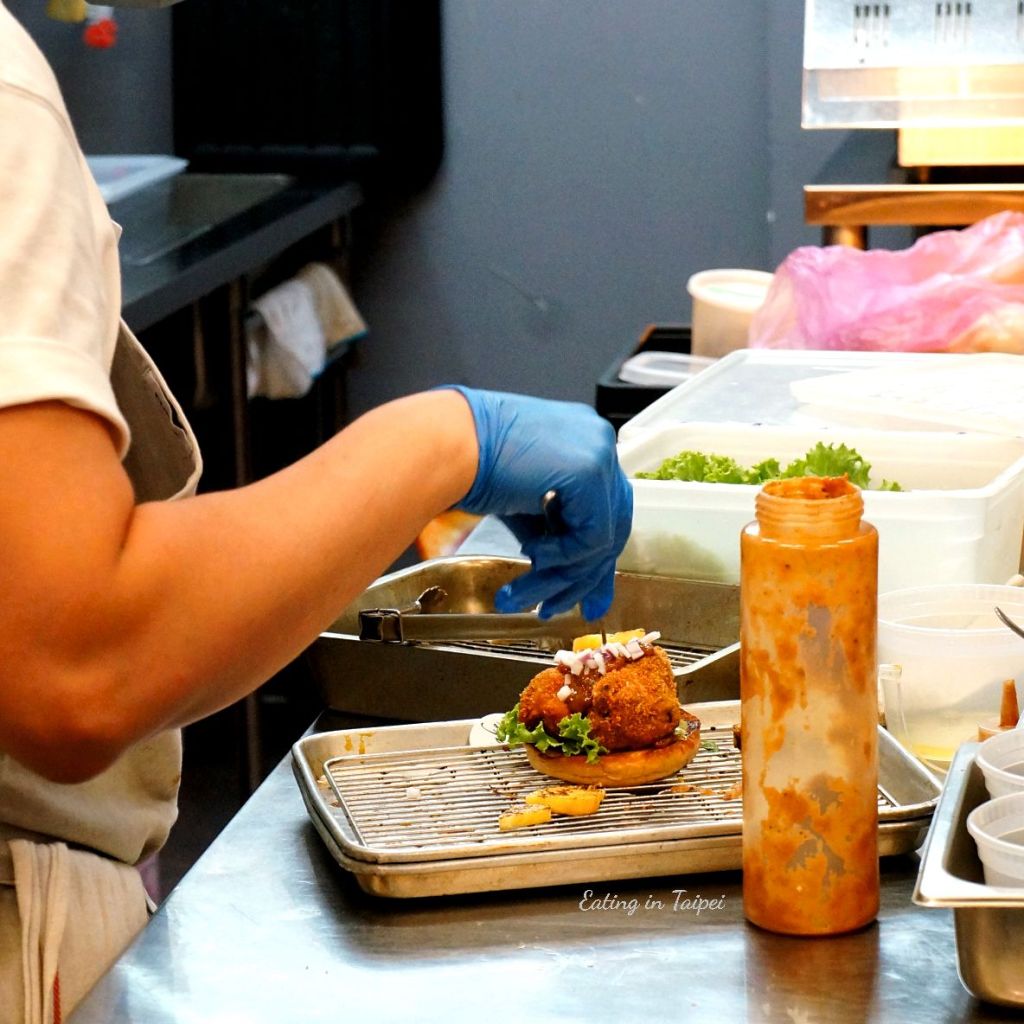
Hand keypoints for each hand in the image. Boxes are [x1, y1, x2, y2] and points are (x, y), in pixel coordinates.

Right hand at [447, 387, 631, 619]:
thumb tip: (575, 582)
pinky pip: (593, 538)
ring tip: (521, 593)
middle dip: (584, 576)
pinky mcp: (590, 472)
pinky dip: (562, 556)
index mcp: (584, 442)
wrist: (446, 446)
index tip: (582, 597)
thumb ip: (556, 534)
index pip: (607, 509)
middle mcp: (599, 442)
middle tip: (559, 609)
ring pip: (602, 539)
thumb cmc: (469, 469)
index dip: (593, 556)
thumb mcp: (526, 508)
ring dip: (560, 575)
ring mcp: (599, 454)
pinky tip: (531, 551)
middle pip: (611, 526)